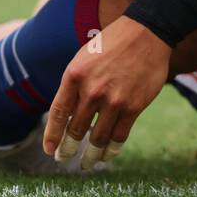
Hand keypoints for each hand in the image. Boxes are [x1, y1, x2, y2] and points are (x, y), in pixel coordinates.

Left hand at [43, 17, 173, 168]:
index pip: (58, 114)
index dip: (52, 135)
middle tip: (64, 158)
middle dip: (69, 148)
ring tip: (87, 163)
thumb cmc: (113, 44)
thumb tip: (67, 114)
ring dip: (91, 155)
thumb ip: (74, 85)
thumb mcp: (84, 58)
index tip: (50, 150)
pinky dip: (112, 149)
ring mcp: (113, 100)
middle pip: (76, 130)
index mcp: (74, 75)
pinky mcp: (133, 106)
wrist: (146, 33)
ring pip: (98, 137)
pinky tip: (108, 155)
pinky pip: (119, 135)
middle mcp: (92, 90)